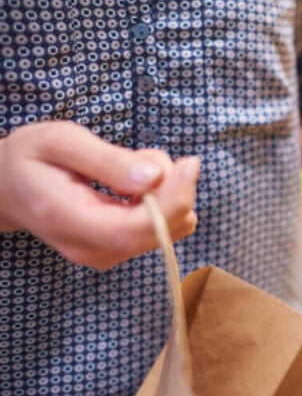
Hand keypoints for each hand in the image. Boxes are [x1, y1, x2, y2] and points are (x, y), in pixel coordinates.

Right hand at [0, 121, 199, 269]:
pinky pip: (162, 227)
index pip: (134, 228)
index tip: (189, 164)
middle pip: (159, 231)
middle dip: (173, 189)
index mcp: (67, 220)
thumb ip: (107, 160)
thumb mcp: (60, 141)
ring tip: (129, 165)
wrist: (8, 186)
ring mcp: (106, 254)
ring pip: (168, 228)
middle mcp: (89, 248)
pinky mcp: (119, 249)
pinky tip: (135, 182)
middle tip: (148, 155)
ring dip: (166, 191)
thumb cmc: (31, 157)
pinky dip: (162, 199)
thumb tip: (154, 177)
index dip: (172, 200)